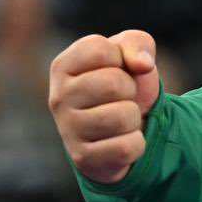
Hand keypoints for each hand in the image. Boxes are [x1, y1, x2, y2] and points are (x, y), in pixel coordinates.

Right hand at [48, 29, 159, 184]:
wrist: (124, 128)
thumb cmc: (124, 83)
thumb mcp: (130, 54)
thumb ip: (137, 43)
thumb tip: (142, 64)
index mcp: (63, 66)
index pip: (100, 49)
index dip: (121, 58)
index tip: (117, 69)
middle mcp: (58, 97)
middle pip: (113, 83)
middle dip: (131, 89)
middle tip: (122, 97)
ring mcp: (67, 130)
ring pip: (123, 116)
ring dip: (133, 117)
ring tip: (121, 118)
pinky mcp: (83, 158)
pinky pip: (128, 147)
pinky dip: (135, 143)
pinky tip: (119, 140)